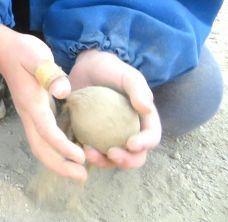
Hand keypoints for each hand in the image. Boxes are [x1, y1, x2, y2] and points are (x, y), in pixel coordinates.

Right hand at [0, 25, 86, 180]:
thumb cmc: (21, 50)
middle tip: (83, 176)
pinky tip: (74, 150)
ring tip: (80, 171)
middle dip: (59, 165)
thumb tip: (63, 91)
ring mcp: (30, 114)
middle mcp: (28, 113)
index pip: (46, 131)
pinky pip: (44, 137)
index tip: (81, 157)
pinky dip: (57, 149)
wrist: (3, 48)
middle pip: (39, 147)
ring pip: (40, 145)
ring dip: (58, 161)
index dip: (63, 147)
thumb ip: (49, 72)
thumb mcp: (35, 55)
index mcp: (31, 102)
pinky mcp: (34, 111)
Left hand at [68, 49, 160, 170]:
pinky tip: (76, 148)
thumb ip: (138, 89)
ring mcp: (110, 138)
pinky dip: (85, 154)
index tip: (131, 143)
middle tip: (112, 154)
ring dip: (103, 161)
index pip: (151, 138)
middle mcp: (130, 133)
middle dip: (126, 161)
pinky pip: (91, 151)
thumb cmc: (112, 69)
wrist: (87, 66)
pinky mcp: (91, 137)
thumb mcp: (127, 75)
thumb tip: (147, 108)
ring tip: (89, 152)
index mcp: (144, 121)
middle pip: (135, 156)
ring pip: (112, 159)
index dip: (145, 145)